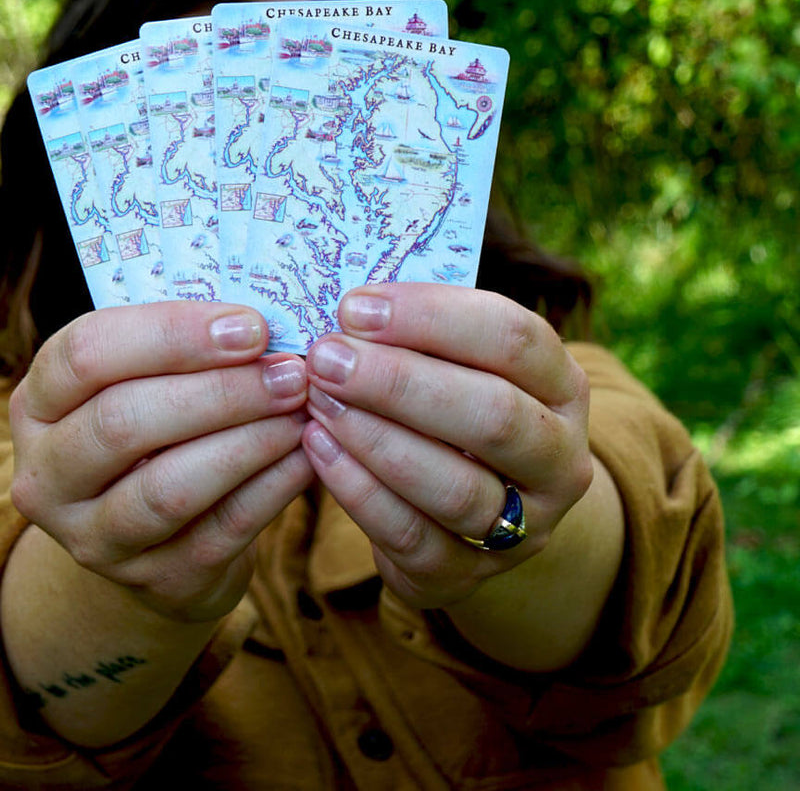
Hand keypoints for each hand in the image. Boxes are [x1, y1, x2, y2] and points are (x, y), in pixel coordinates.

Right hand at [9, 301, 312, 622]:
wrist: (153, 541)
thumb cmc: (155, 432)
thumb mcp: (140, 383)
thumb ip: (180, 349)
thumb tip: (260, 319)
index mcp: (37, 404)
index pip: (86, 354)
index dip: (171, 334)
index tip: (250, 326)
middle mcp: (47, 476)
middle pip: (124, 422)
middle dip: (220, 390)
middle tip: (291, 371)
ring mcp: (94, 539)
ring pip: (171, 487)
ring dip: (249, 440)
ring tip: (302, 408)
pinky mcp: (156, 581)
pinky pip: (222, 530)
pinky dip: (273, 486)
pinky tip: (308, 454)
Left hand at [301, 284, 592, 611]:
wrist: (473, 512)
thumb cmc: (453, 406)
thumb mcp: (459, 364)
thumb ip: (421, 334)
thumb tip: (349, 304)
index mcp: (563, 385)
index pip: (515, 338)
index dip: (433, 316)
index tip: (355, 306)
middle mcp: (560, 458)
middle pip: (493, 416)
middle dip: (398, 382)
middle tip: (327, 357)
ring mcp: (523, 527)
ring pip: (455, 486)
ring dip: (375, 437)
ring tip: (317, 399)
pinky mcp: (467, 575)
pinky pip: (410, 535)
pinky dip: (357, 489)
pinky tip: (317, 445)